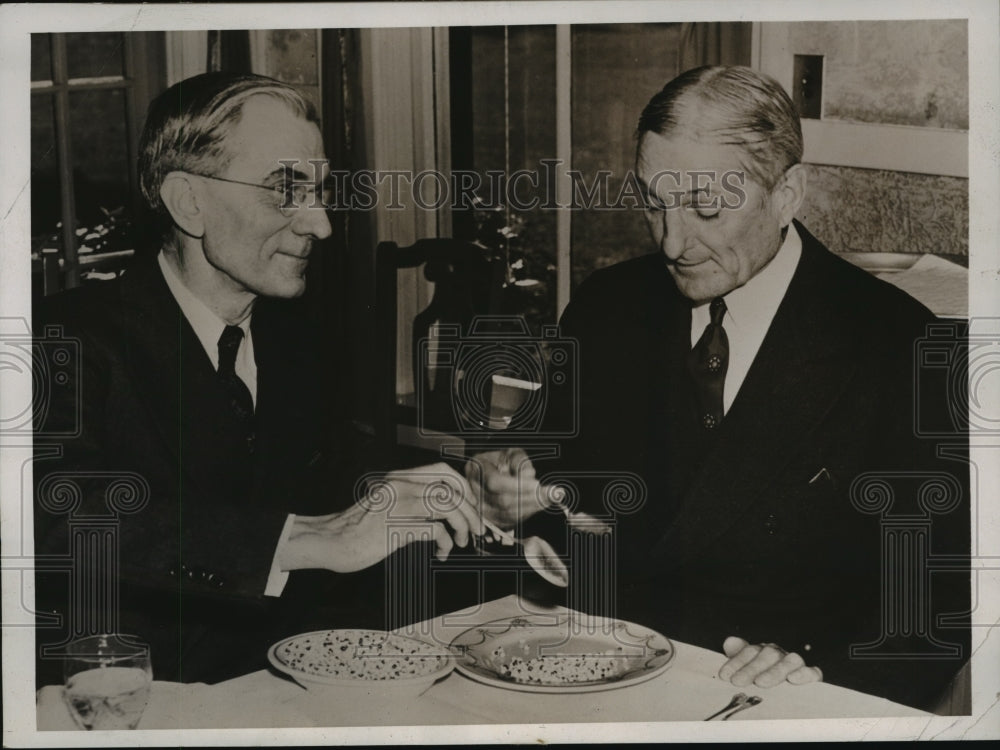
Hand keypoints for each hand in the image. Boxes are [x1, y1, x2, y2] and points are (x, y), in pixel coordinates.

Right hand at [279, 463, 481, 572]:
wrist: (330, 541)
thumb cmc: (358, 528)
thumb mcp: (386, 503)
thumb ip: (411, 500)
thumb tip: (443, 511)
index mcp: (399, 478)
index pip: (443, 470)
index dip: (464, 487)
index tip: (471, 505)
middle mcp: (401, 485)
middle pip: (451, 487)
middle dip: (471, 508)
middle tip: (477, 527)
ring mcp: (399, 505)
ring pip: (449, 506)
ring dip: (463, 525)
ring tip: (463, 541)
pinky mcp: (398, 527)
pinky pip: (437, 531)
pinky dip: (447, 544)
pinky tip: (442, 553)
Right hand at [465, 448, 561, 527]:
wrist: (494, 470)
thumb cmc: (502, 460)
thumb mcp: (511, 452)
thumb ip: (520, 461)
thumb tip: (528, 477)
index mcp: (476, 470)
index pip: (494, 482)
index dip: (516, 485)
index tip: (537, 484)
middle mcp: (474, 491)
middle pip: (502, 501)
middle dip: (529, 498)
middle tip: (551, 493)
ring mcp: (480, 508)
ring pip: (507, 514)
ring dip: (531, 507)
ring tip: (550, 498)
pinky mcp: (490, 520)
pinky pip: (510, 521)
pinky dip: (528, 513)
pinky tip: (541, 504)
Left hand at [718, 637, 822, 687]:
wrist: (792, 691)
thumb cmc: (761, 680)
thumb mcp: (747, 668)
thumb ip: (737, 655)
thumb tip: (729, 642)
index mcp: (762, 651)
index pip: (749, 651)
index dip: (736, 662)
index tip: (724, 675)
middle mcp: (780, 654)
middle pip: (767, 655)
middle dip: (751, 668)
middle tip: (738, 681)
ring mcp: (796, 664)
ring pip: (789, 661)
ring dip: (774, 672)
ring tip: (760, 682)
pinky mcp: (812, 676)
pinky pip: (812, 672)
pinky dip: (804, 674)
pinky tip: (793, 679)